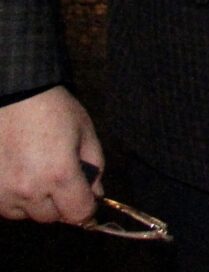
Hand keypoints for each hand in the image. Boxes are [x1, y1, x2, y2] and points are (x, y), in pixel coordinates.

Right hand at [0, 86, 103, 223]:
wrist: (13, 95)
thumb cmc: (53, 110)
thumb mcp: (85, 133)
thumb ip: (95, 167)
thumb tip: (96, 194)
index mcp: (60, 175)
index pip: (78, 214)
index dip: (87, 207)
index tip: (86, 197)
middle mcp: (29, 189)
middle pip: (51, 217)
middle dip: (61, 202)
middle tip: (60, 178)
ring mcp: (3, 191)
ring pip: (26, 214)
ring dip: (35, 202)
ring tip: (37, 173)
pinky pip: (5, 207)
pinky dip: (14, 197)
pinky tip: (20, 174)